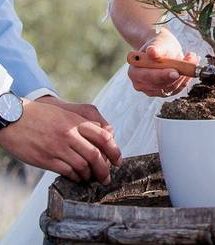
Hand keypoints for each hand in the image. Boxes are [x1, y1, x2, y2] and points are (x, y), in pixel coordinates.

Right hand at [0, 97, 121, 183]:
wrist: (15, 119)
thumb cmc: (41, 116)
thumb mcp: (66, 114)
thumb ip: (83, 125)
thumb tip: (102, 136)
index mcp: (76, 121)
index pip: (103, 136)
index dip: (114, 150)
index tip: (118, 159)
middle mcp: (70, 134)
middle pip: (95, 154)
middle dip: (105, 168)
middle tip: (107, 177)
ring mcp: (58, 147)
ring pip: (82, 165)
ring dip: (90, 175)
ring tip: (92, 179)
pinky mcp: (46, 159)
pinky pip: (67, 171)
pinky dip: (76, 177)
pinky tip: (78, 178)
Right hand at [128, 28, 198, 97]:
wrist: (162, 48)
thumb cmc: (158, 45)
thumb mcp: (158, 43)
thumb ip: (156, 49)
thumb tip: (152, 52)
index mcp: (135, 71)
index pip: (148, 76)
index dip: (162, 75)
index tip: (175, 72)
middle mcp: (141, 84)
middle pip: (160, 85)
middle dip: (178, 74)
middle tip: (191, 60)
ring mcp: (152, 90)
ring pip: (171, 88)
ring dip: (184, 74)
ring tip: (192, 58)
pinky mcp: (163, 92)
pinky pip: (177, 89)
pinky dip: (186, 78)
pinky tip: (191, 67)